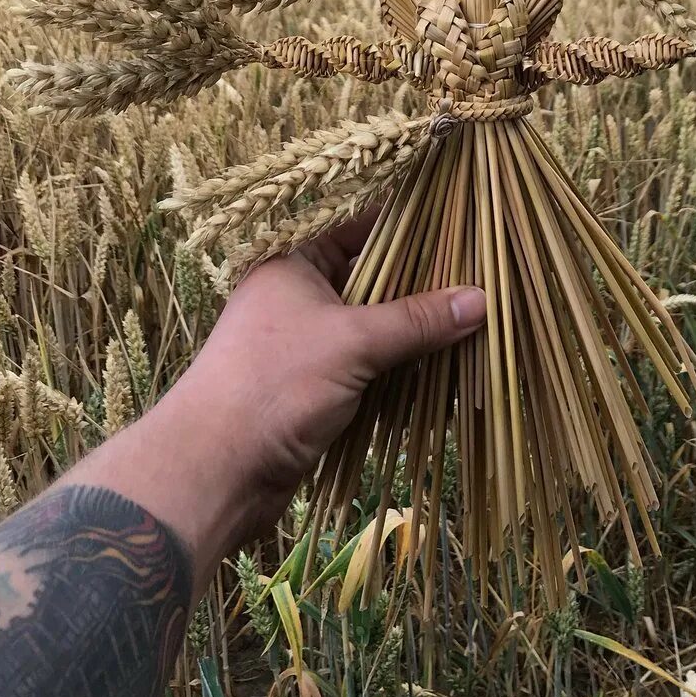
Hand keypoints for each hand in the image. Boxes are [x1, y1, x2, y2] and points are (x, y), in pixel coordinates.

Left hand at [132, 217, 485, 580]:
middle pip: (373, 281)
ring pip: (375, 328)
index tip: (460, 225)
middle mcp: (299, 298)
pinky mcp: (316, 389)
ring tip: (476, 325)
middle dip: (423, 287)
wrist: (215, 471)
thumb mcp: (353, 341)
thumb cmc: (274, 383)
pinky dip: (402, 370)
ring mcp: (307, 346)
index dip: (407, 227)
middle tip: (481, 279)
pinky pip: (370, 368)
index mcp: (294, 264)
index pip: (358, 228)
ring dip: (417, 333)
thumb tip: (480, 298)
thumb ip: (417, 320)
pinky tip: (446, 372)